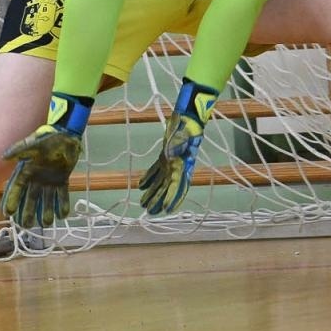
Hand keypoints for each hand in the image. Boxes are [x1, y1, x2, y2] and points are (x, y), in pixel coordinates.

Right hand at [1, 93, 91, 228]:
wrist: (66, 135)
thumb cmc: (48, 137)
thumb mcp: (32, 143)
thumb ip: (19, 150)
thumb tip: (3, 157)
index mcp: (26, 170)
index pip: (16, 188)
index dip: (11, 200)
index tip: (7, 213)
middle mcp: (36, 178)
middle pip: (29, 198)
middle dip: (27, 212)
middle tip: (26, 225)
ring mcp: (49, 181)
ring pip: (45, 200)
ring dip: (45, 211)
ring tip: (45, 223)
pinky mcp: (62, 180)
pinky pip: (61, 195)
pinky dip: (61, 205)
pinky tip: (62, 215)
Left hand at [138, 78, 217, 214]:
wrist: (188, 118)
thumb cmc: (186, 127)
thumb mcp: (181, 138)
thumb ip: (175, 149)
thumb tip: (168, 158)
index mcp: (183, 164)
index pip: (178, 185)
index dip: (172, 198)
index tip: (166, 210)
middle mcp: (178, 167)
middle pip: (167, 187)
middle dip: (159, 200)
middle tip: (149, 211)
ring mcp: (171, 163)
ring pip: (161, 181)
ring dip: (153, 192)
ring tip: (143, 204)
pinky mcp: (165, 157)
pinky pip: (156, 171)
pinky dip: (149, 178)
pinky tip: (141, 186)